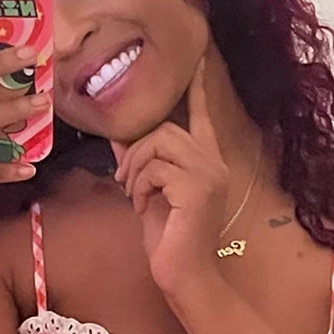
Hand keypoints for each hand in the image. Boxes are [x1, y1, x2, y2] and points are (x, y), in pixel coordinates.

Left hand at [111, 57, 234, 295]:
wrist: (183, 274)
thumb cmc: (169, 238)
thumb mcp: (150, 191)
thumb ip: (141, 161)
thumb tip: (119, 135)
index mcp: (207, 161)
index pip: (201, 116)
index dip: (197, 88)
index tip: (196, 59)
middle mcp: (214, 163)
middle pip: (164, 129)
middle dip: (136, 152)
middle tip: (127, 183)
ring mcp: (209, 175)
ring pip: (158, 144)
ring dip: (135, 170)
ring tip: (135, 196)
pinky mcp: (197, 188)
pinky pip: (155, 168)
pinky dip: (138, 187)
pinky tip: (142, 207)